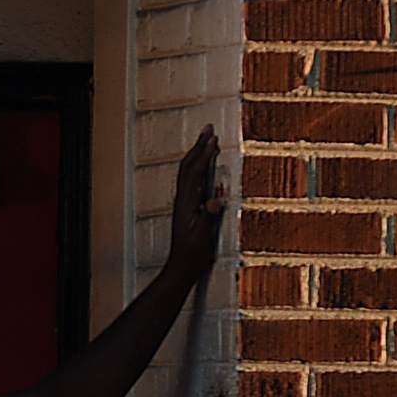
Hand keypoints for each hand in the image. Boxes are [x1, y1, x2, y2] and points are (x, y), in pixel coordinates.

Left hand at [167, 128, 225, 272]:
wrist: (181, 268)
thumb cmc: (193, 256)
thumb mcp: (202, 238)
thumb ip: (208, 218)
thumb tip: (215, 200)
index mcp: (187, 203)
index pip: (194, 172)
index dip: (204, 155)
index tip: (213, 139)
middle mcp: (183, 199)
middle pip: (188, 166)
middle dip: (198, 146)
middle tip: (208, 128)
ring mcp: (184, 203)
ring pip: (188, 171)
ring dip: (197, 153)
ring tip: (207, 139)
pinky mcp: (188, 208)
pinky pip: (192, 180)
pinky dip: (199, 166)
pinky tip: (205, 165)